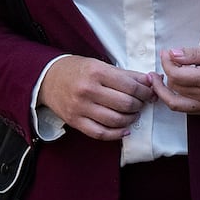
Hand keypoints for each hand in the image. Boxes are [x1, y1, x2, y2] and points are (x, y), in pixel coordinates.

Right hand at [38, 55, 156, 140]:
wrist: (48, 79)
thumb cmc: (77, 70)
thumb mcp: (100, 64)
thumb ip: (126, 74)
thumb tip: (151, 81)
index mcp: (96, 72)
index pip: (130, 86)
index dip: (145, 91)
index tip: (149, 93)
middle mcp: (88, 90)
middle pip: (125, 104)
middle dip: (139, 105)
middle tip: (142, 103)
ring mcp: (80, 107)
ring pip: (115, 120)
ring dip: (130, 119)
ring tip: (133, 114)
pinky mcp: (75, 121)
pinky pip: (100, 133)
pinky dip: (116, 134)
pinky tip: (125, 130)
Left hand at [151, 43, 199, 116]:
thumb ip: (192, 54)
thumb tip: (171, 54)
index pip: (176, 76)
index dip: (166, 63)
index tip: (166, 53)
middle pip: (174, 89)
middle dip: (166, 74)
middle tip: (166, 61)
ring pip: (176, 104)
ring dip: (166, 91)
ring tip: (161, 77)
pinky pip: (187, 109)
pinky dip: (177, 99)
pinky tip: (176, 87)